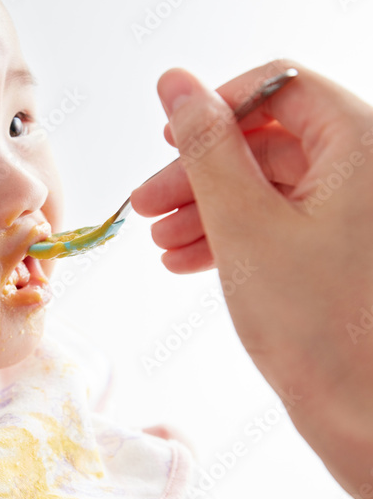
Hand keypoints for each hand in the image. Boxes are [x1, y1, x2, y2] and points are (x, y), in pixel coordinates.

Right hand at [131, 60, 372, 498]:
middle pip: (269, 140)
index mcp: (361, 143)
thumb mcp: (243, 224)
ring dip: (209, 208)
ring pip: (270, 186)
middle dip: (201, 172)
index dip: (218, 106)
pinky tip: (189, 260)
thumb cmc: (318, 326)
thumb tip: (176, 83)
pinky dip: (235, 235)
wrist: (365, 415)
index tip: (169, 139)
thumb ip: (206, 147)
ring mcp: (357, 214)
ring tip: (161, 243)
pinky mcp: (344, 252)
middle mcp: (367, 170)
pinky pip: (283, 222)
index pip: (283, 86)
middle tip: (147, 204)